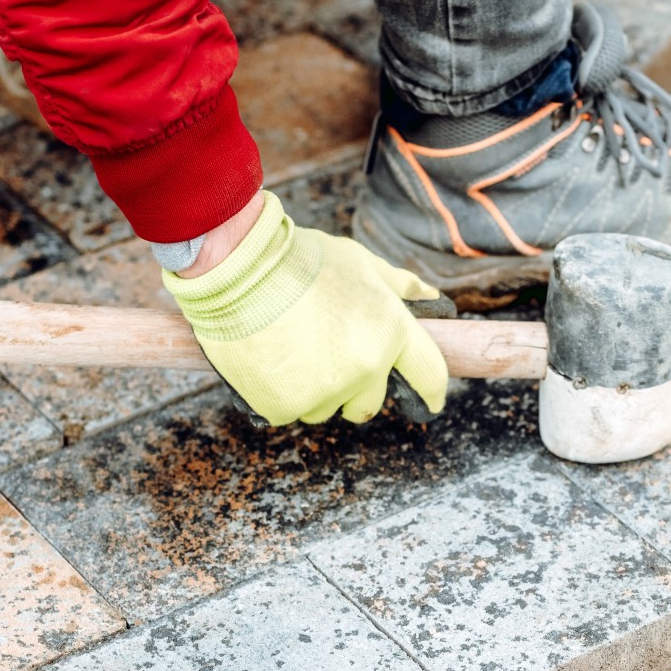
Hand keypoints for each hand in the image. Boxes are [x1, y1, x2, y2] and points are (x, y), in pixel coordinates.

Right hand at [163, 191, 448, 425]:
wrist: (237, 269)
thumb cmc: (299, 259)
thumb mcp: (359, 262)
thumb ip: (398, 286)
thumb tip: (431, 298)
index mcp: (392, 331)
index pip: (430, 376)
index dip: (432, 392)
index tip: (430, 403)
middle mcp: (366, 368)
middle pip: (370, 403)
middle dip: (355, 388)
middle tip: (326, 356)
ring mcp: (325, 391)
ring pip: (326, 408)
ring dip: (313, 390)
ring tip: (290, 349)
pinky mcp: (285, 406)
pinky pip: (289, 411)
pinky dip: (279, 395)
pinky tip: (268, 361)